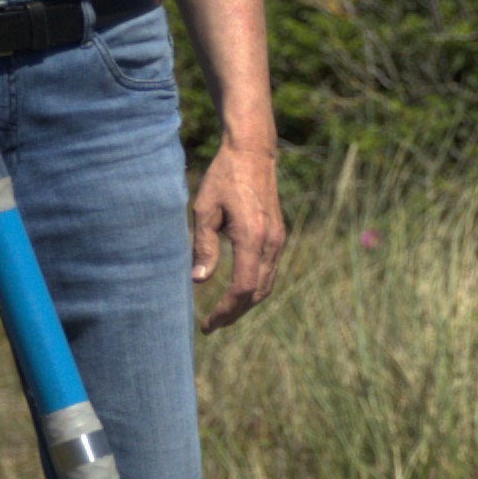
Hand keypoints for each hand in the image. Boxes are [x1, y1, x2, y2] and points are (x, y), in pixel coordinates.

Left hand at [192, 140, 285, 329]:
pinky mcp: (278, 235)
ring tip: (223, 313)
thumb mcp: (205, 210)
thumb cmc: (224, 178)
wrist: (253, 153)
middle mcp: (271, 242)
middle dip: (235, 313)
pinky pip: (269, 271)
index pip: (243, 287)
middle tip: (211, 325)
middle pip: (258, 292)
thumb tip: (198, 281)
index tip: (207, 323)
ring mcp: (278, 239)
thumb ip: (204, 246)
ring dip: (246, 303)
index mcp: (252, 236)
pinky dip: (254, 288)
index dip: (226, 310)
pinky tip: (237, 290)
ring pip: (266, 285)